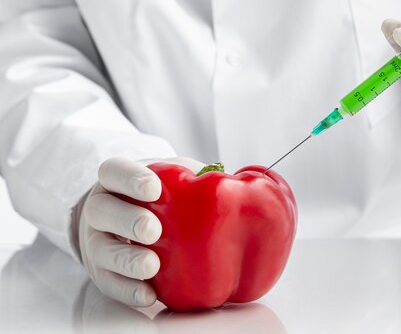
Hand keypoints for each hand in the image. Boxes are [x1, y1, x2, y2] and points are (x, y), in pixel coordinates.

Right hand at [77, 156, 204, 305]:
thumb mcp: (174, 178)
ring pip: (102, 250)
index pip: (113, 171)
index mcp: (117, 180)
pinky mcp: (102, 272)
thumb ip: (195, 176)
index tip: (153, 188)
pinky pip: (110, 284)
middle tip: (153, 230)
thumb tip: (239, 183)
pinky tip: (149, 294)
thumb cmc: (161, 196)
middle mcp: (100, 209)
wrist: (129, 221)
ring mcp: (97, 242)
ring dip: (126, 260)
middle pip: (101, 211)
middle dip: (127, 220)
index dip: (129, 178)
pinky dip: (129, 290)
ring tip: (151, 265)